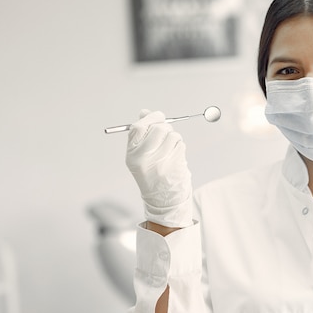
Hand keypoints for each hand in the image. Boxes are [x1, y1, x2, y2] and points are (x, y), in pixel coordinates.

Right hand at [125, 109, 192, 227]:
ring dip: (174, 139)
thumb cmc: (151, 173)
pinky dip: (180, 148)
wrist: (162, 200)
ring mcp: (160, 162)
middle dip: (165, 127)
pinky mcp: (174, 165)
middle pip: (159, 128)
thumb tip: (145, 112)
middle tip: (166, 135)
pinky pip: (181, 145)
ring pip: (173, 135)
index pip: (138, 127)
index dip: (150, 118)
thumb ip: (142, 134)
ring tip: (169, 151)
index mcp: (132, 154)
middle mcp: (144, 158)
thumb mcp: (140, 156)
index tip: (158, 116)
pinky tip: (174, 158)